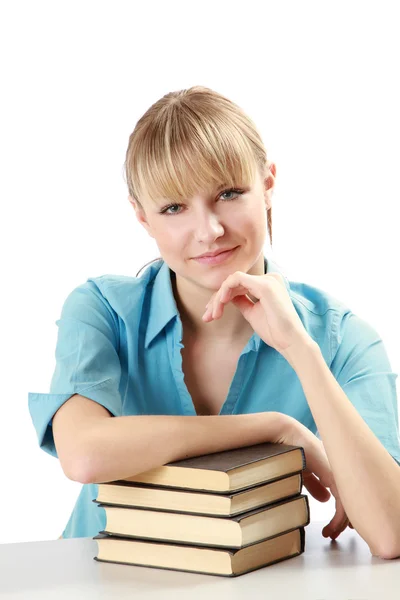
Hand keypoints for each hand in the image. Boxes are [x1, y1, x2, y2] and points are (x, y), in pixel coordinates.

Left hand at [202, 270, 311, 353]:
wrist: (289, 341)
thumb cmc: (274, 330)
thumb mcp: (252, 312)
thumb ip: (241, 301)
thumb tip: (226, 297)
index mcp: (268, 284)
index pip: (239, 286)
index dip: (221, 298)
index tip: (211, 313)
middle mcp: (269, 278)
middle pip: (234, 283)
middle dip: (217, 299)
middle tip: (207, 317)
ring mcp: (268, 280)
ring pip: (232, 281)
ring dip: (219, 298)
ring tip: (213, 315)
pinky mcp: (265, 285)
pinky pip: (236, 279)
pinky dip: (225, 290)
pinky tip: (221, 303)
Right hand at [272, 413, 352, 539]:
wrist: (287, 434)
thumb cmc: (292, 450)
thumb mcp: (304, 472)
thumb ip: (316, 485)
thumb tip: (326, 499)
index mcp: (333, 469)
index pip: (345, 494)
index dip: (343, 512)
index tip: (335, 526)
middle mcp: (339, 471)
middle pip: (351, 500)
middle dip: (346, 521)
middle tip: (335, 533)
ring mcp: (338, 472)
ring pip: (349, 504)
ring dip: (341, 523)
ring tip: (331, 533)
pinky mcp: (334, 476)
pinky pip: (343, 502)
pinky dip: (339, 517)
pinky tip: (331, 526)